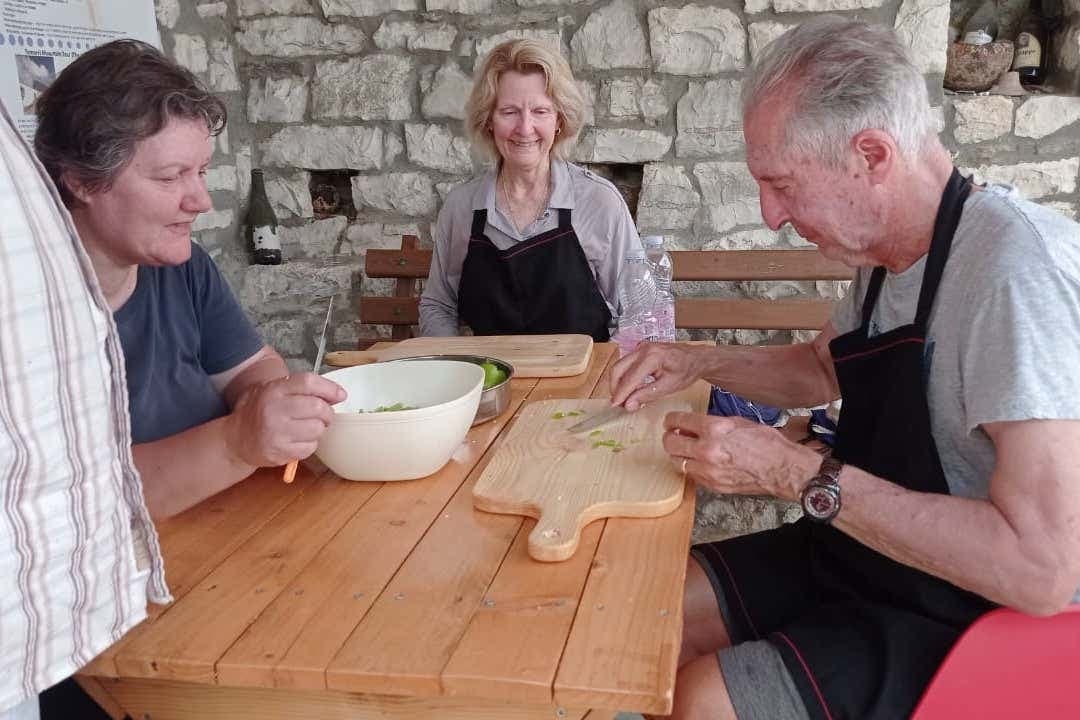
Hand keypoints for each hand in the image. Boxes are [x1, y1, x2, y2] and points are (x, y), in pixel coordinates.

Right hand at [223, 373, 346, 467]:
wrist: (236, 439)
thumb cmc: (259, 412)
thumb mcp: (273, 390)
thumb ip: (300, 388)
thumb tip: (336, 395)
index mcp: (274, 390)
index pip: (309, 382)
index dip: (330, 388)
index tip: (340, 395)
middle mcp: (274, 410)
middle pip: (318, 407)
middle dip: (327, 412)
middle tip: (323, 415)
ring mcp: (277, 432)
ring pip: (317, 429)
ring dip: (319, 429)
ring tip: (307, 428)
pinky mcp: (280, 452)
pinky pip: (310, 447)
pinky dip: (310, 444)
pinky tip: (298, 440)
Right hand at [610, 343, 708, 410]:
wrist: (696, 358)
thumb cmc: (687, 370)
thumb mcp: (669, 386)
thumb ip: (647, 395)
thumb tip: (629, 404)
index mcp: (652, 356)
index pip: (630, 378)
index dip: (621, 393)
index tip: (615, 405)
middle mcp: (643, 349)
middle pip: (618, 368)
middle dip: (615, 387)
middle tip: (618, 403)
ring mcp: (640, 347)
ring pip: (620, 365)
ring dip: (619, 383)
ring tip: (624, 398)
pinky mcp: (640, 350)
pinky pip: (626, 364)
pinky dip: (625, 377)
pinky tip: (630, 389)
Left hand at [661, 412, 820, 502]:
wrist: (782, 468)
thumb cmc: (766, 443)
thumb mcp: (738, 422)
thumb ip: (713, 424)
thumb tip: (694, 426)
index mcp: (715, 429)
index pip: (679, 421)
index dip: (671, 420)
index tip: (670, 421)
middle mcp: (707, 449)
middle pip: (671, 444)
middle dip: (669, 438)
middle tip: (673, 435)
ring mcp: (709, 470)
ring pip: (677, 462)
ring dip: (678, 455)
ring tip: (686, 450)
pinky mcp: (713, 485)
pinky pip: (692, 475)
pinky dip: (692, 468)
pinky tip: (700, 462)